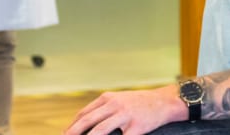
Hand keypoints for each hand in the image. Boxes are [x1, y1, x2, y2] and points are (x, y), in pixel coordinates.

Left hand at [64, 86, 186, 134]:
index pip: (85, 113)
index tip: (65, 133)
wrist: (164, 102)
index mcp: (108, 98)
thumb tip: (85, 121)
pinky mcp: (135, 128)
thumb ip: (104, 109)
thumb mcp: (120, 99)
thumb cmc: (140, 103)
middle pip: (88, 121)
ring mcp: (125, 116)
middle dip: (74, 132)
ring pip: (100, 131)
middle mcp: (115, 105)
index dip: (73, 125)